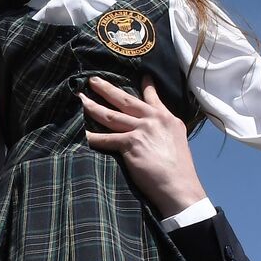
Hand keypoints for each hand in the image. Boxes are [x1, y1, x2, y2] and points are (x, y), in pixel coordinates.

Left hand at [80, 77, 206, 216]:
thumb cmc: (179, 170)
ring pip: (110, 116)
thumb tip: (155, 133)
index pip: (153, 97)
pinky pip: (105, 139)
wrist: (179, 185)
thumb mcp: (178, 141)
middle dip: (107, 89)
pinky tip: (81, 134)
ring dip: (93, 107)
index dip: (147, 85)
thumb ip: (164, 131)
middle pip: (125, 100)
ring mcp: (141, 130)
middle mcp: (153, 119)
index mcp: (167, 118)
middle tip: (93, 80)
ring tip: (82, 100)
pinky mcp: (130, 143)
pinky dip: (92, 138)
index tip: (142, 75)